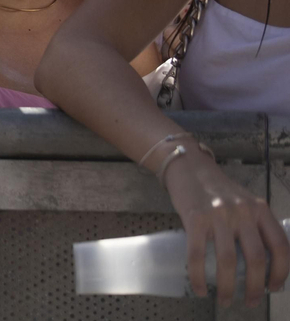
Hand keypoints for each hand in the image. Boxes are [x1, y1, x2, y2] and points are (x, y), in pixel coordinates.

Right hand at [162, 149, 288, 305]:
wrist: (188, 166)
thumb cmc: (217, 189)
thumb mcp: (245, 202)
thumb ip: (255, 225)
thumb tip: (260, 263)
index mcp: (260, 209)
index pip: (280, 246)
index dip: (281, 272)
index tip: (274, 288)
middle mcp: (242, 212)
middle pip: (256, 258)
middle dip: (255, 287)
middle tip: (250, 301)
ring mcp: (218, 215)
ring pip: (228, 260)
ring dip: (228, 287)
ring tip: (226, 300)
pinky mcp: (194, 218)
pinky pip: (198, 254)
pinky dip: (199, 276)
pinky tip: (200, 288)